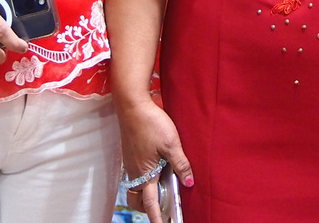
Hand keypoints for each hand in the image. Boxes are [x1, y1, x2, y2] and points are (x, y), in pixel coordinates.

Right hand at [118, 98, 193, 222]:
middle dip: (147, 208)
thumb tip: (189, 183)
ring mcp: (130, 163)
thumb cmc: (151, 124)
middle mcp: (135, 172)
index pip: (150, 203)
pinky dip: (144, 178)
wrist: (132, 106)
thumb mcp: (171, 144)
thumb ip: (181, 164)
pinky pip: (135, 174)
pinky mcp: (129, 154)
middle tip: (162, 208)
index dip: (157, 217)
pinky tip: (156, 167)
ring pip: (136, 187)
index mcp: (145, 174)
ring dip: (146, 192)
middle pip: (137, 200)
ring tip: (162, 187)